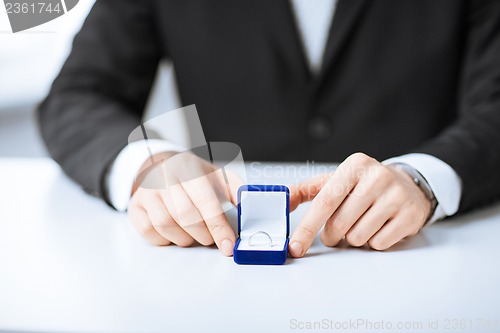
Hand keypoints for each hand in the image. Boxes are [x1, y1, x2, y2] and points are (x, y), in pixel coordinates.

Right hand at [128, 151, 242, 255]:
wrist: (163, 167)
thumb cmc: (194, 176)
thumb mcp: (218, 175)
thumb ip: (236, 190)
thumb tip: (248, 209)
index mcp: (188, 166)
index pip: (205, 200)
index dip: (218, 226)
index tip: (228, 245)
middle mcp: (163, 176)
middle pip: (185, 216)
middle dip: (204, 235)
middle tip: (212, 237)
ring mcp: (146, 191)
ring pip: (166, 226)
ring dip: (185, 238)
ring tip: (194, 234)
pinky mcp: (134, 206)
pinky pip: (149, 232)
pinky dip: (165, 239)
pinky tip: (175, 232)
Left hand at [288, 152, 431, 256]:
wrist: (406, 185)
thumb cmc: (363, 185)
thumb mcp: (335, 181)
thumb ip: (306, 190)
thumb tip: (283, 202)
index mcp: (354, 165)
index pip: (325, 201)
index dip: (307, 227)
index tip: (296, 246)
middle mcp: (377, 177)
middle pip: (339, 224)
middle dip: (331, 235)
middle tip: (336, 231)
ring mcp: (396, 196)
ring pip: (358, 237)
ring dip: (352, 238)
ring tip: (360, 223)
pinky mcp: (410, 215)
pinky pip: (378, 244)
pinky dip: (372, 242)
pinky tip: (378, 227)